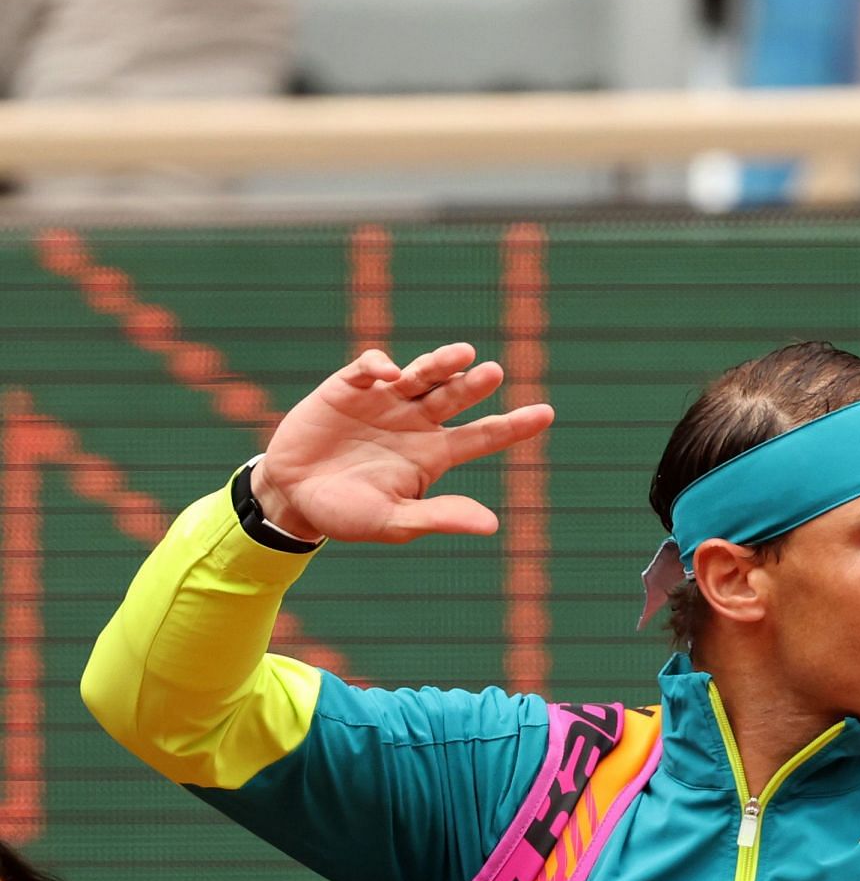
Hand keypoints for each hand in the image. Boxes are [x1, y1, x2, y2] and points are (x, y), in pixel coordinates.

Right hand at [252, 342, 553, 546]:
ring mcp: (385, 402)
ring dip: (441, 364)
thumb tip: (492, 525)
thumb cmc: (347, 515)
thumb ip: (439, 516)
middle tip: (494, 373)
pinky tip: (390, 375)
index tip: (547, 413)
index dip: (514, 425)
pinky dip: (382, 366)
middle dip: (475, 384)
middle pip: (456, 397)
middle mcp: (416, 423)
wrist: (292, 497)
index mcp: (434, 455)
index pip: (483, 436)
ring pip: (422, 375)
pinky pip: (371, 368)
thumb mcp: (394, 522)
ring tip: (462, 355)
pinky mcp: (349, 387)